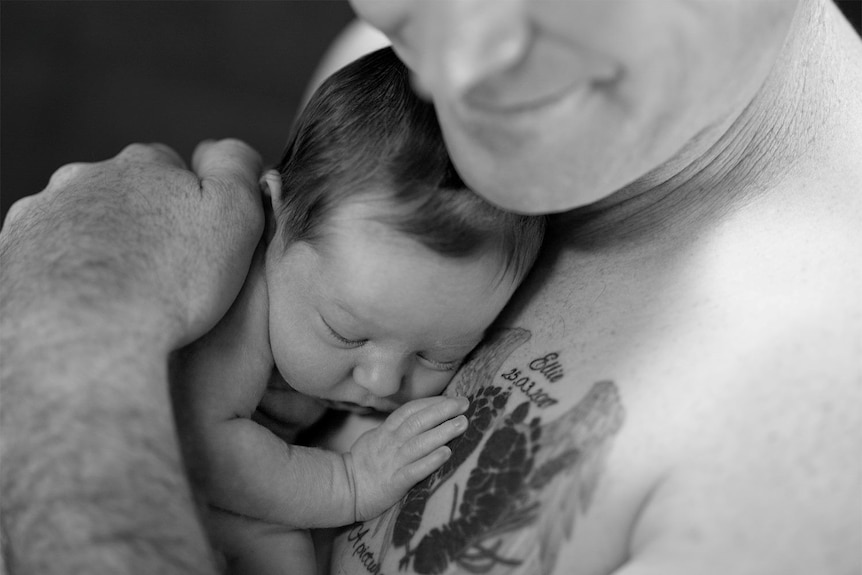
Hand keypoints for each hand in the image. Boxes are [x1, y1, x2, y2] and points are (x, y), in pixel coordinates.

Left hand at [1, 139, 263, 346]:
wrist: (85, 338)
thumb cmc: (169, 282)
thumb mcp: (233, 217)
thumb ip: (236, 170)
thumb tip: (229, 149)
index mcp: (141, 166)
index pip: (171, 168)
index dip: (190, 205)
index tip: (199, 244)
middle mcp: (84, 178)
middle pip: (123, 194)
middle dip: (141, 223)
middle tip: (163, 273)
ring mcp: (40, 215)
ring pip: (81, 224)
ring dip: (102, 247)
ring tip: (125, 294)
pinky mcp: (10, 255)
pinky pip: (48, 257)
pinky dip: (67, 273)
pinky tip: (87, 303)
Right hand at [346, 396, 468, 521]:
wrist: (344, 489)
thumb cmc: (363, 463)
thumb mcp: (375, 437)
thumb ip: (395, 428)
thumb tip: (419, 416)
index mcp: (386, 431)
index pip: (410, 410)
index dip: (432, 402)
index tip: (453, 398)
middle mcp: (391, 443)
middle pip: (418, 421)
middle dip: (443, 410)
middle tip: (464, 404)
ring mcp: (393, 462)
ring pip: (419, 443)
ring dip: (442, 432)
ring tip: (462, 424)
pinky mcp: (395, 483)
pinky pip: (414, 470)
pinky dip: (430, 461)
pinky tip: (446, 454)